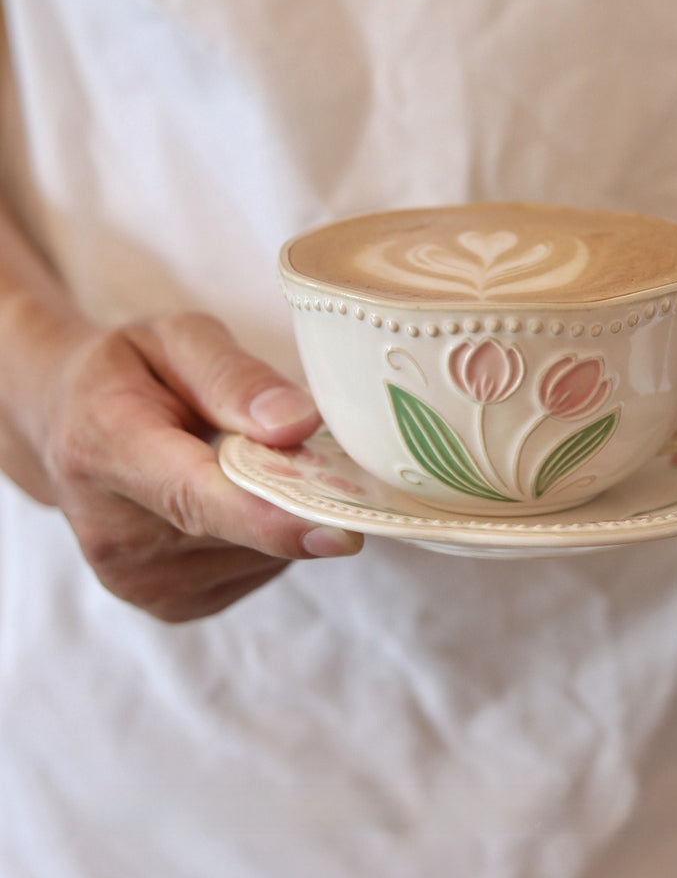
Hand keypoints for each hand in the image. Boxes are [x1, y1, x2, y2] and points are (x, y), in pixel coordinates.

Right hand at [30, 312, 362, 621]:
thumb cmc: (132, 371)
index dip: (270, 519)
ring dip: (284, 513)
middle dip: (300, 498)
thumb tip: (297, 424)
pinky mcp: (170, 604)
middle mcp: (111, 531)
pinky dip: (270, 536)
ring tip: (260, 464)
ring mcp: (137, 580)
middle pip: (238, 532)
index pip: (195, 497)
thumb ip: (235, 377)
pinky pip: (255, 572)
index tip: (340, 532)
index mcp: (103, 448)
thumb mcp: (178, 339)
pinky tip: (246, 497)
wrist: (69, 423)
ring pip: (260, 557)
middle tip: (324, 452)